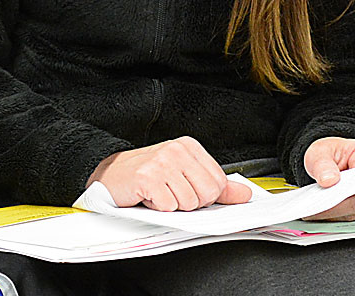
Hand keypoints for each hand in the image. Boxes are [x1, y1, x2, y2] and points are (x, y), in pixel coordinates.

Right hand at [87, 136, 251, 211]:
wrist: (111, 175)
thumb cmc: (146, 175)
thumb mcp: (184, 176)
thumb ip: (217, 186)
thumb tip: (243, 194)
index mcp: (189, 146)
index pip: (219, 182)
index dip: (204, 195)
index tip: (186, 189)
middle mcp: (177, 150)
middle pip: (207, 194)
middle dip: (191, 202)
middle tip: (171, 193)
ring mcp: (162, 162)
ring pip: (189, 203)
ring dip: (172, 205)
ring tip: (158, 193)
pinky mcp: (148, 177)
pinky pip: (169, 207)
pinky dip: (158, 208)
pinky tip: (148, 196)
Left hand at [302, 136, 354, 220]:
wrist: (335, 159)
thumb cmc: (331, 153)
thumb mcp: (320, 152)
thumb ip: (323, 165)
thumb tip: (329, 180)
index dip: (345, 188)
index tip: (327, 196)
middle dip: (336, 205)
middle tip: (314, 209)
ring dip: (336, 213)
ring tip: (314, 213)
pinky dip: (339, 216)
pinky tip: (322, 214)